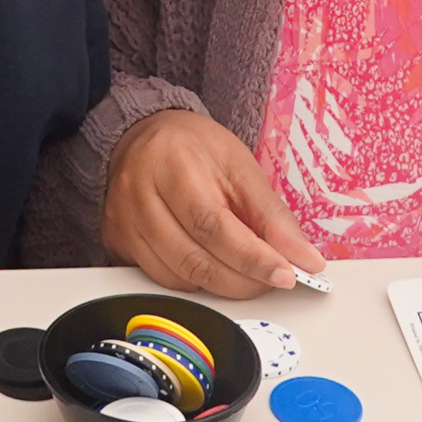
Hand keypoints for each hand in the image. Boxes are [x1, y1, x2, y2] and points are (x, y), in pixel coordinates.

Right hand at [102, 109, 324, 298]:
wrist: (142, 135)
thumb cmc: (194, 148)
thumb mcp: (240, 166)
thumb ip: (271, 215)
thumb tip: (304, 258)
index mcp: (172, 165)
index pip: (214, 226)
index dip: (253, 258)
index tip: (288, 274)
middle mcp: (139, 196)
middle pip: (195, 259)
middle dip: (243, 280)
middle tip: (274, 278)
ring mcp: (123, 223)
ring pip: (177, 279)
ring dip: (221, 286)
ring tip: (247, 273)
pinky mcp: (116, 243)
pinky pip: (159, 282)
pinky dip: (193, 284)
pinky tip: (212, 267)